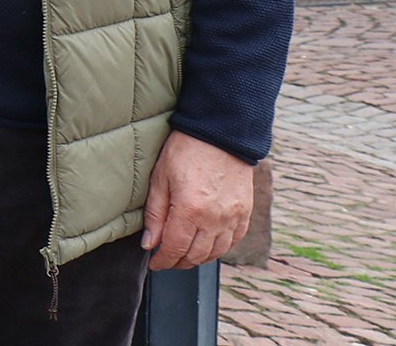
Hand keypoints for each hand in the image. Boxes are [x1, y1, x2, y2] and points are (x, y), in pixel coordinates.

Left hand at [140, 131, 254, 270]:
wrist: (220, 132)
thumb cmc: (186, 150)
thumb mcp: (161, 178)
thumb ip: (155, 214)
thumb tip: (149, 243)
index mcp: (190, 210)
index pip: (174, 248)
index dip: (162, 260)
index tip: (155, 263)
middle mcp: (215, 219)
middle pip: (195, 255)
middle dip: (178, 262)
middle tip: (166, 259)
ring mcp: (233, 217)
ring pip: (215, 253)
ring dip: (198, 258)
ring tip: (184, 254)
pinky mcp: (245, 212)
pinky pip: (233, 241)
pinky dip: (219, 249)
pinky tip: (208, 246)